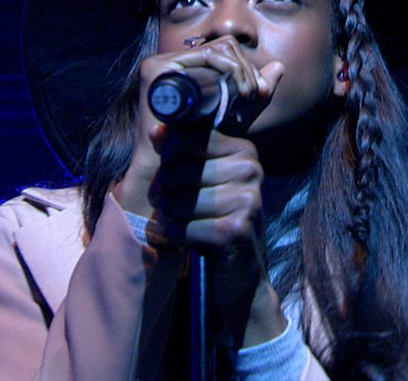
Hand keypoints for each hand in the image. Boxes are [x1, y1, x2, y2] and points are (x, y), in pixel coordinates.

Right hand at [112, 35, 283, 218]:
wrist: (167, 170)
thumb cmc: (199, 148)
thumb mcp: (233, 116)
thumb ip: (254, 95)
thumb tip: (279, 66)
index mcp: (185, 69)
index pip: (224, 51)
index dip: (247, 67)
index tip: (259, 92)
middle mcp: (171, 63)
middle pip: (223, 46)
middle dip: (247, 68)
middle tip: (256, 95)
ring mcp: (162, 64)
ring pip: (219, 49)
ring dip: (242, 70)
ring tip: (249, 97)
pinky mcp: (159, 70)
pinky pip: (208, 56)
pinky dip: (232, 70)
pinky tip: (241, 92)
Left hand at [150, 124, 287, 347]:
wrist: (242, 277)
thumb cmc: (215, 222)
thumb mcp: (200, 182)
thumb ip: (178, 152)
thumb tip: (156, 130)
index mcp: (245, 151)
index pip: (187, 139)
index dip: (167, 158)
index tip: (170, 175)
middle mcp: (251, 171)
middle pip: (177, 170)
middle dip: (163, 192)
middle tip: (170, 205)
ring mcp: (248, 201)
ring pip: (177, 200)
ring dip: (169, 216)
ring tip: (181, 223)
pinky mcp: (236, 230)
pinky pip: (182, 226)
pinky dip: (176, 235)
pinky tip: (187, 239)